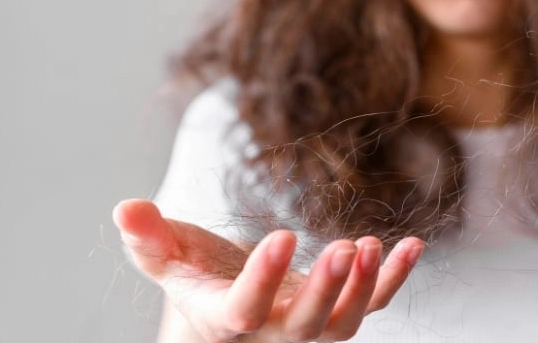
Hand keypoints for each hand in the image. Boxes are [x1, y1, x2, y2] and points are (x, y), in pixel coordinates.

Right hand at [113, 199, 423, 341]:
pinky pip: (374, 302)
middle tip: (345, 249)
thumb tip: (124, 208)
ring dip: (364, 287)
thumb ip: (148, 238)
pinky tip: (412, 245)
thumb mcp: (169, 257)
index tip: (282, 235)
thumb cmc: (196, 278)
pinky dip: (394, 278)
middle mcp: (273, 332)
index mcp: (226, 319)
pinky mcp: (337, 310)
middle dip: (326, 290)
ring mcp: (310, 326)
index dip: (263, 280)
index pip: (244, 310)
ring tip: (373, 246)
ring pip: (343, 323)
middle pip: (305, 325)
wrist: (226, 307)